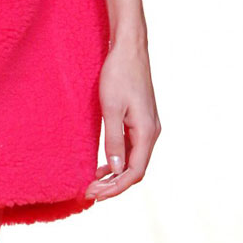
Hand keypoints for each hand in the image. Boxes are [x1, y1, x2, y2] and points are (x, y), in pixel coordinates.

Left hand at [85, 35, 161, 201]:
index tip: (95, 194)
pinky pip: (132, 147)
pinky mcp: (142, 119)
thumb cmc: (118, 74)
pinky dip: (119, 159)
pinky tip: (104, 164)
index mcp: (147, 132)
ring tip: (94, 182)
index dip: (115, 187)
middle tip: (90, 192)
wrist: (129, 48)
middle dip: (114, 184)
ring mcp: (148, 126)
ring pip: (134, 159)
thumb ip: (113, 139)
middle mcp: (152, 132)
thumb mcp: (111, 108)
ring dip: (116, 173)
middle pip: (136, 170)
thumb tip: (115, 170)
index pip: (134, 172)